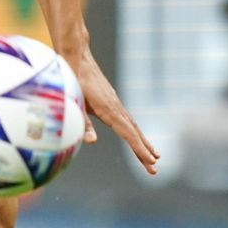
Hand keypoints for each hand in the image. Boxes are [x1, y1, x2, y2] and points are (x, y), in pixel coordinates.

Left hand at [65, 45, 159, 174]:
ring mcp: (116, 104)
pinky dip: (135, 131)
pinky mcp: (112, 101)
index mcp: (109, 111)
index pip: (128, 134)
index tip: (151, 162)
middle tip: (154, 169)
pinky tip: (136, 135)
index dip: (139, 149)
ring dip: (143, 142)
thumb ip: (83, 123)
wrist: (77, 58)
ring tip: (154, 156)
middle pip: (135, 133)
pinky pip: (127, 120)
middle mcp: (117, 108)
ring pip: (133, 126)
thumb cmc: (73, 81)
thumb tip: (92, 142)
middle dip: (145, 152)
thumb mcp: (75, 103)